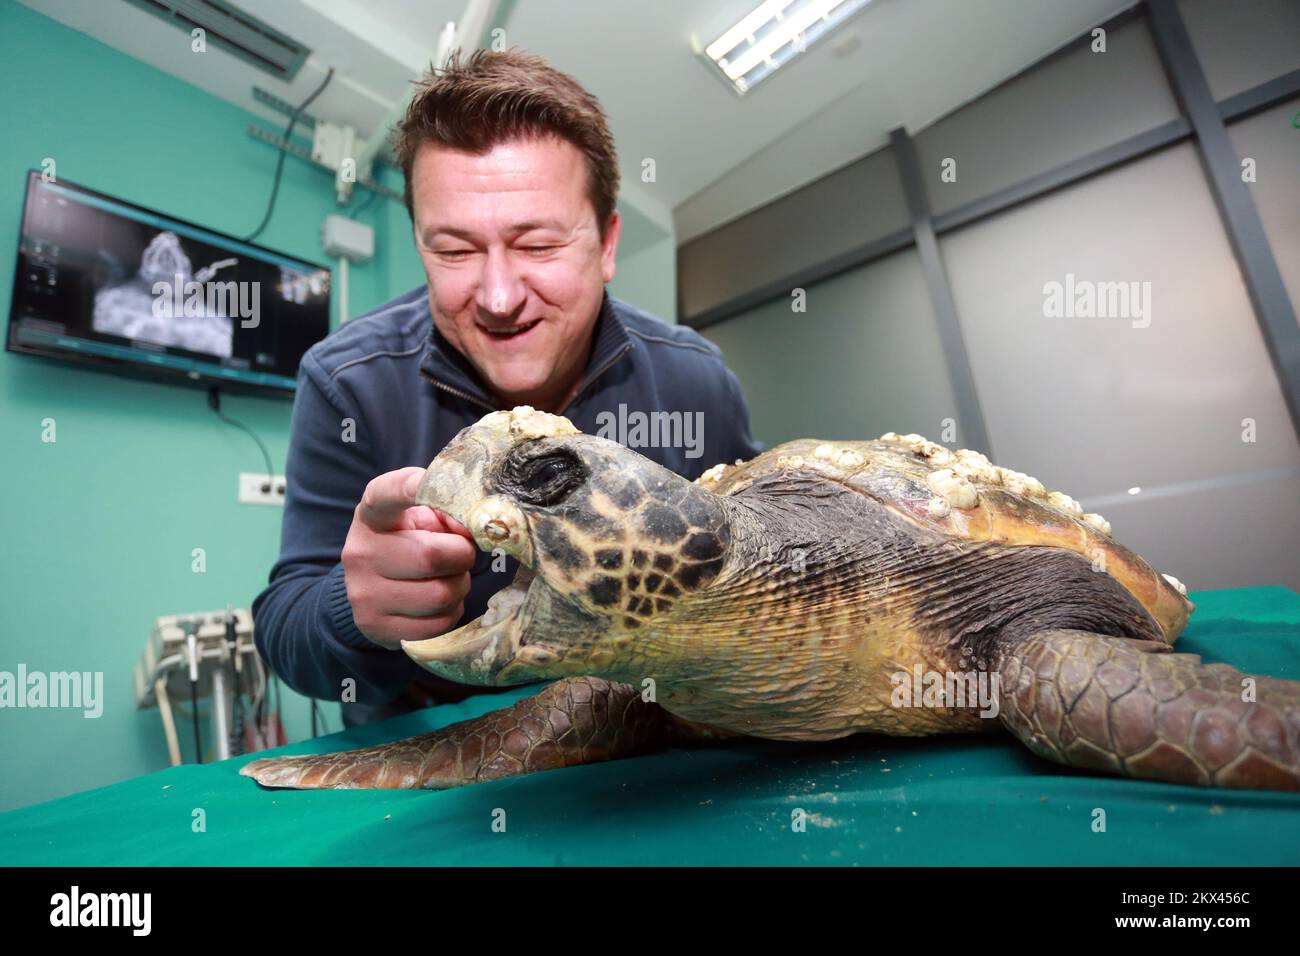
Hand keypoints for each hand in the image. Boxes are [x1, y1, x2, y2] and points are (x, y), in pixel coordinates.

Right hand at [340, 467, 476, 648]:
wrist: (372, 588)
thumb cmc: (407, 542)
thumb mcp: (421, 517)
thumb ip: (447, 512)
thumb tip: (473, 529)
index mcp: (372, 515)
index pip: (384, 495)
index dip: (406, 488)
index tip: (420, 484)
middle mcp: (359, 552)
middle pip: (430, 556)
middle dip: (461, 556)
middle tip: (461, 555)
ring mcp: (363, 593)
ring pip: (439, 595)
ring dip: (459, 587)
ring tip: (451, 579)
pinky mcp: (375, 626)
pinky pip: (437, 624)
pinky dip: (450, 612)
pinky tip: (440, 602)